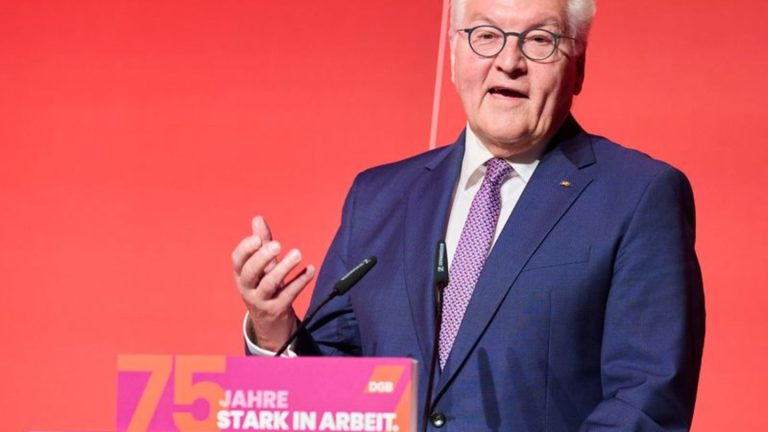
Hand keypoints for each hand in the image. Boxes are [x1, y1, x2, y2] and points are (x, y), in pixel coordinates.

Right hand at [232, 216, 314, 351]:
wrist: (269, 323)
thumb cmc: (264, 286)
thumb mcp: (261, 266)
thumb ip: (261, 242)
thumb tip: (258, 218)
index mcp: (241, 274)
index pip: (237, 260)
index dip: (245, 249)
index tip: (257, 239)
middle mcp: (247, 288)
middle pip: (250, 272)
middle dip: (263, 258)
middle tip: (278, 245)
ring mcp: (262, 300)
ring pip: (270, 284)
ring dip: (284, 268)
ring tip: (298, 254)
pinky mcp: (278, 309)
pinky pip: (289, 294)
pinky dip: (300, 281)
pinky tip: (310, 270)